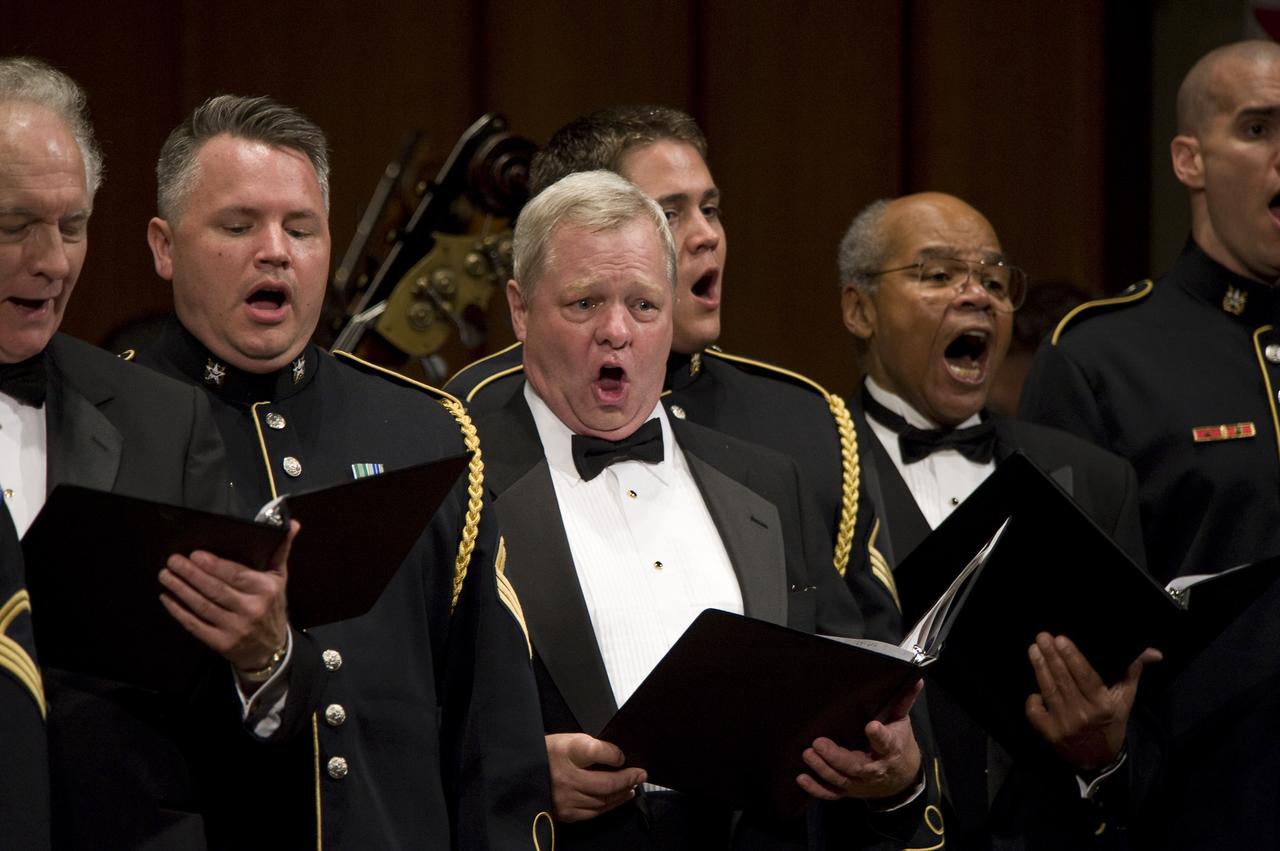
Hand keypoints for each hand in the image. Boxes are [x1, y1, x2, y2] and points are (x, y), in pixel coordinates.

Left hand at [159, 520, 297, 673]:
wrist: (271, 648)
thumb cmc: (271, 605)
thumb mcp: (279, 578)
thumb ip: (281, 550)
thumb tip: (292, 524)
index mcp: (266, 590)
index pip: (236, 575)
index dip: (214, 565)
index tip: (195, 554)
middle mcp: (252, 609)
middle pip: (216, 589)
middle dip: (191, 574)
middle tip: (172, 560)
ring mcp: (235, 628)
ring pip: (202, 606)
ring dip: (180, 589)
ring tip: (165, 575)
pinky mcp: (221, 643)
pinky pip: (195, 625)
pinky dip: (178, 611)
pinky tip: (167, 598)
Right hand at [546, 733, 645, 821]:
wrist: (523, 774)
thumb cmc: (549, 755)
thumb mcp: (568, 740)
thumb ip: (592, 748)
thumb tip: (618, 758)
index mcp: (564, 751)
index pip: (595, 752)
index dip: (613, 754)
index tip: (623, 756)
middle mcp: (565, 777)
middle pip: (605, 782)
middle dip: (628, 779)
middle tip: (641, 774)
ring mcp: (565, 798)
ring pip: (603, 800)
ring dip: (622, 793)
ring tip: (632, 785)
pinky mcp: (566, 813)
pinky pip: (595, 812)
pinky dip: (611, 805)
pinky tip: (620, 797)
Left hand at [798, 679, 922, 801]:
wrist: (901, 778)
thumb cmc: (899, 744)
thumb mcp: (902, 722)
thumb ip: (903, 701)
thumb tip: (915, 678)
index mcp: (891, 750)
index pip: (887, 744)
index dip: (879, 737)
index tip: (871, 726)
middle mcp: (875, 768)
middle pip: (856, 766)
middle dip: (837, 756)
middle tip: (819, 743)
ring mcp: (860, 782)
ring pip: (841, 780)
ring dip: (823, 769)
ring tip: (807, 754)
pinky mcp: (848, 790)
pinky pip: (832, 793)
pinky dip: (817, 789)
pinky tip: (801, 778)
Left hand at [1025, 632, 1161, 770]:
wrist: (1100, 759)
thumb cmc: (1112, 721)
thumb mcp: (1125, 698)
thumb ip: (1133, 671)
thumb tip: (1154, 652)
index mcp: (1103, 705)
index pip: (1085, 676)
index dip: (1072, 657)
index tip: (1060, 639)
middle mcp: (1084, 715)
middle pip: (1064, 680)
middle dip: (1051, 656)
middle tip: (1042, 636)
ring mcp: (1065, 725)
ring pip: (1049, 691)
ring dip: (1040, 668)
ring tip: (1033, 649)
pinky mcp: (1049, 734)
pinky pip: (1035, 712)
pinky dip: (1032, 699)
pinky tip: (1033, 688)